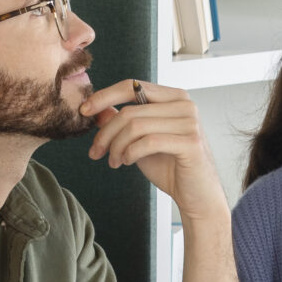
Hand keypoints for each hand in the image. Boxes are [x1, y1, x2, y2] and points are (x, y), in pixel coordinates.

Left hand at [79, 79, 226, 221]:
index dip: (105, 96)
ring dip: (116, 147)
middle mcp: (184, 104)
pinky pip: (148, 142)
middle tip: (96, 152)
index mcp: (173, 97)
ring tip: (113, 161)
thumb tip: (97, 109)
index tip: (84, 111)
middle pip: (130, 110)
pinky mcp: (191, 142)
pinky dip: (130, 153)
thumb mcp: (139, 141)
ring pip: (135, 125)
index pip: (132, 86)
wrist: (197, 196)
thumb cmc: (171, 167)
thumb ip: (122, 123)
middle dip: (106, 133)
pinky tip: (127, 162)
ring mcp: (190, 122)